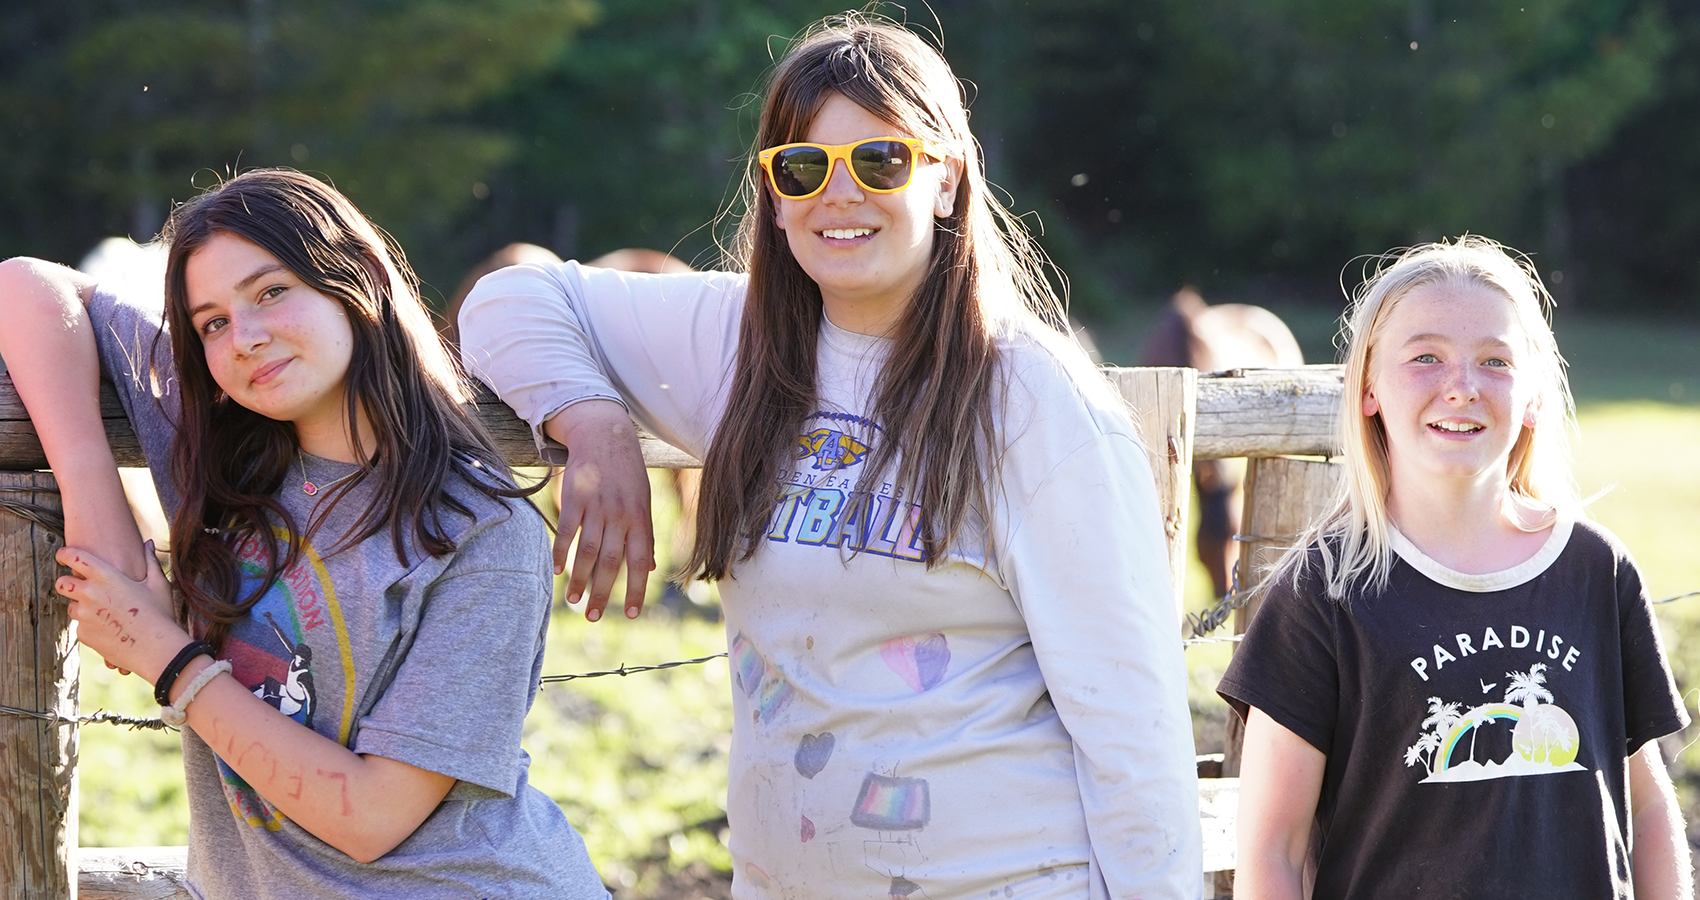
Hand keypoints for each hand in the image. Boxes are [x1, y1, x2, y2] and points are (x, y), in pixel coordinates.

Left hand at [55, 541, 189, 682]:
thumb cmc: (160, 614)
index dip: (64, 554)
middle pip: (62, 583)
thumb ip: (150, 561)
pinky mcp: (83, 634)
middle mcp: (90, 594)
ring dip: (82, 607)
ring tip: (106, 613)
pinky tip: (112, 629)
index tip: (63, 556)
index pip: (74, 557)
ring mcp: (84, 615)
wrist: (156, 649)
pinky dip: (92, 627)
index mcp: (106, 577)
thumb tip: (149, 543)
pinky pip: (81, 627)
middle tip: (79, 586)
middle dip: (67, 583)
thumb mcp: (158, 585)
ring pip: (72, 607)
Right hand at [544, 400, 655, 621]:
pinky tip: (557, 570)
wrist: (606, 436)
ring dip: (579, 579)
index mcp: (641, 519)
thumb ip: (645, 536)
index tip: (628, 614)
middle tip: (592, 617)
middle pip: (612, 562)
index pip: (641, 562)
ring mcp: (597, 507)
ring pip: (588, 551)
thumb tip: (651, 567)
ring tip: (572, 600)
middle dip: (602, 593)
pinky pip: (567, 531)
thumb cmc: (627, 475)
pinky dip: (561, 552)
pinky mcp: (575, 498)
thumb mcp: (643, 503)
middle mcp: (620, 516)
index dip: (636, 589)